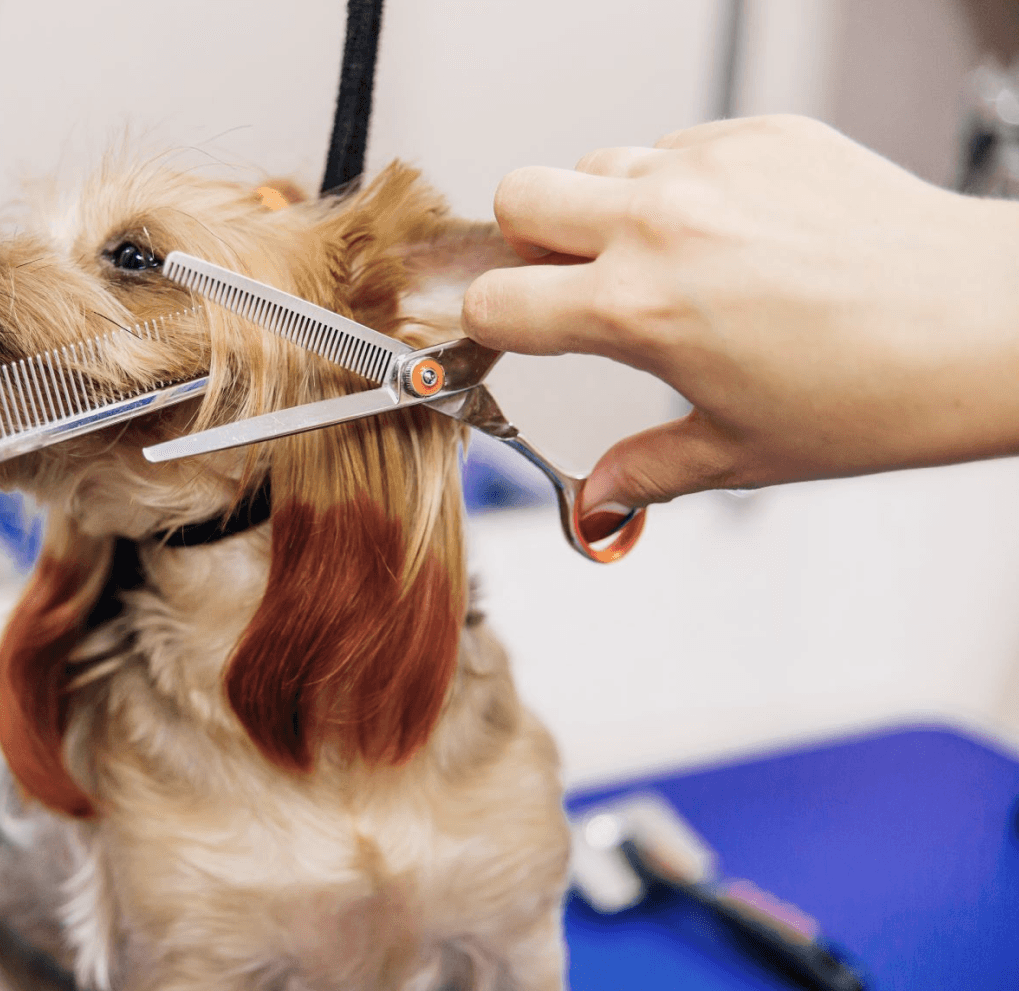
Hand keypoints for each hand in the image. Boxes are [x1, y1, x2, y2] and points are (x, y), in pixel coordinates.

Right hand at [463, 115, 1018, 536]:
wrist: (986, 325)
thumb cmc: (879, 392)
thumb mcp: (741, 452)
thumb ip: (645, 473)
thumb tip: (597, 509)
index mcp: (637, 309)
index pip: (496, 298)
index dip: (490, 324)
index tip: (509, 335)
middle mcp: (661, 224)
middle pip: (518, 194)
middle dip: (525, 241)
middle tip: (571, 282)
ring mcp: (712, 168)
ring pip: (597, 162)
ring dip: (602, 208)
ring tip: (662, 258)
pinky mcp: (763, 134)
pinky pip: (679, 143)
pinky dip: (681, 184)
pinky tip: (733, 234)